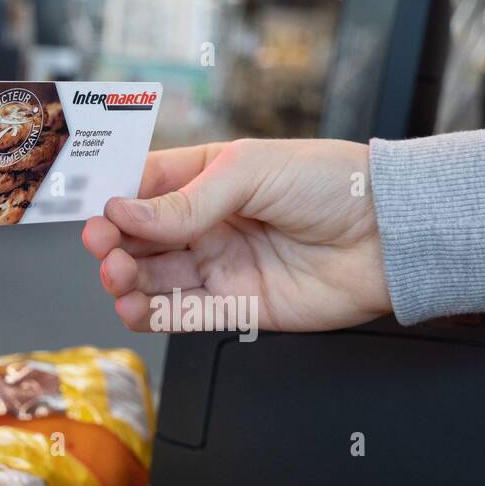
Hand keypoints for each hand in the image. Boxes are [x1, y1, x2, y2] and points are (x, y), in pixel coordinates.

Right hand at [81, 139, 390, 332]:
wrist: (393, 235)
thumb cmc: (333, 185)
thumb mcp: (249, 171)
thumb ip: (186, 200)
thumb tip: (125, 214)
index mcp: (207, 177)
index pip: (143, 187)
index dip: (114, 199)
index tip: (92, 209)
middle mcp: (208, 223)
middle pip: (141, 237)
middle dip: (113, 243)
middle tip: (101, 246)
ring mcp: (221, 265)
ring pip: (155, 278)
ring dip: (126, 279)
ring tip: (115, 276)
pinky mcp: (238, 306)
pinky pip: (184, 314)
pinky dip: (152, 314)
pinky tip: (133, 307)